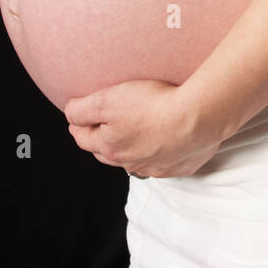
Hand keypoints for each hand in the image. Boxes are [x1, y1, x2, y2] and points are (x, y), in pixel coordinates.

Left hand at [65, 80, 225, 178]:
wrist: (197, 117)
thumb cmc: (153, 106)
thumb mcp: (107, 99)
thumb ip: (82, 109)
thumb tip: (70, 113)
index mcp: (110, 148)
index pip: (84, 139)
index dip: (78, 125)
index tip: (78, 117)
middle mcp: (130, 162)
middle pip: (108, 153)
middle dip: (102, 140)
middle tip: (102, 125)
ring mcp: (156, 167)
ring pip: (135, 159)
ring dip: (132, 147)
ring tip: (136, 131)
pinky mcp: (180, 165)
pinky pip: (164, 161)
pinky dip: (160, 152)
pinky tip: (166, 139)